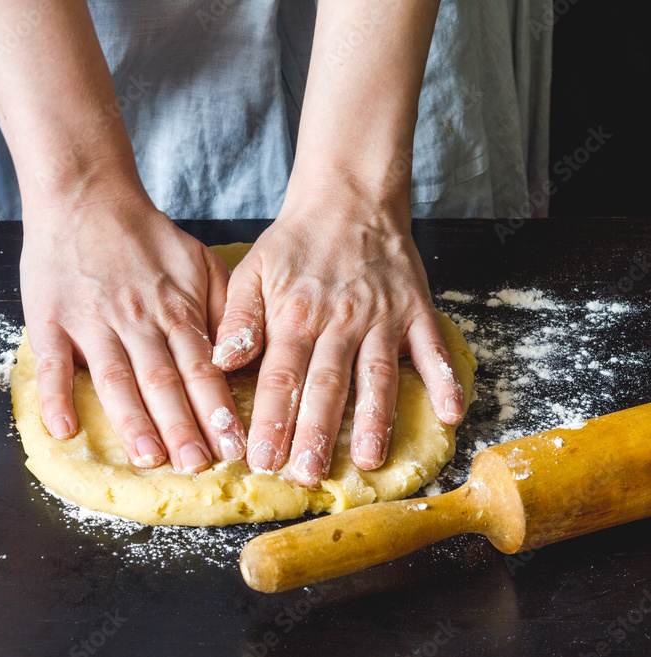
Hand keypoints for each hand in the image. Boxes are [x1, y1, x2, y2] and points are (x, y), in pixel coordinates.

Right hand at [20, 190, 246, 472]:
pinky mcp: (50, 320)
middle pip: (163, 379)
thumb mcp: (198, 262)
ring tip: (149, 457)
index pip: (201, 366)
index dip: (217, 408)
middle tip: (199, 465)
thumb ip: (222, 309)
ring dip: (132, 420)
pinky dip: (55, 397)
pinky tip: (63, 430)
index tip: (233, 445)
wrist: (85, 196)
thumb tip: (239, 359)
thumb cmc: (144, 236)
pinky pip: (52, 363)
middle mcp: (136, 319)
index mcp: (174, 309)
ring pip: (116, 377)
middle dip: (183, 426)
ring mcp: (91, 321)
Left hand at [212, 181, 463, 486]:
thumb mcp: (252, 271)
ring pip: (377, 374)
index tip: (261, 459)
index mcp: (294, 314)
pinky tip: (450, 413)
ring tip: (368, 460)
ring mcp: (381, 316)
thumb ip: (237, 319)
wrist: (349, 197)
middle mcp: (339, 319)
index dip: (270, 419)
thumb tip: (221, 362)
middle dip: (315, 433)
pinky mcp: (416, 310)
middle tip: (307, 475)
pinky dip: (444, 379)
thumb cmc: (295, 242)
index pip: (280, 376)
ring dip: (374, 419)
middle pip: (326, 384)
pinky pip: (432, 349)